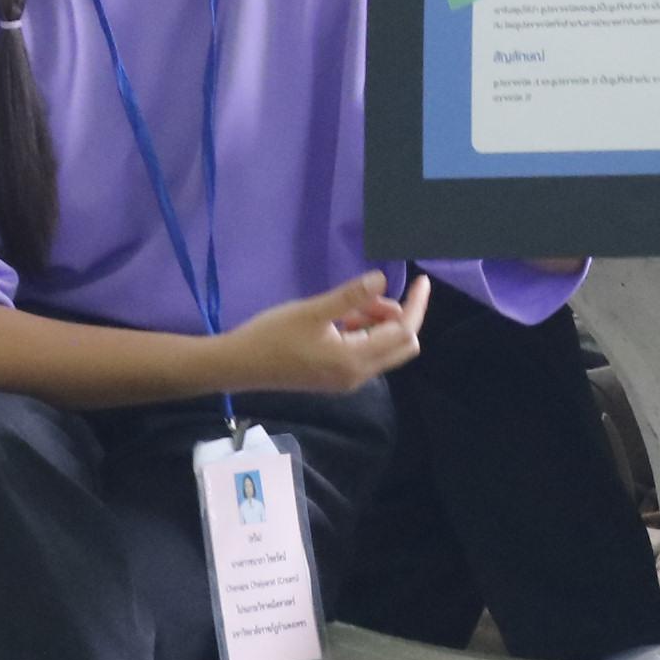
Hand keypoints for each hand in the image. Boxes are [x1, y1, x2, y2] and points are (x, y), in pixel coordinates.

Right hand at [216, 272, 428, 392]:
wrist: (238, 366)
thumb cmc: (271, 336)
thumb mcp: (312, 311)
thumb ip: (350, 297)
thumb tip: (384, 280)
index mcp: (355, 360)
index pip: (404, 333)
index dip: (415, 306)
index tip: (422, 281)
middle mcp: (358, 375)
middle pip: (402, 345)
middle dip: (396, 315)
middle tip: (368, 296)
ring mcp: (347, 379)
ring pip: (384, 348)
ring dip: (376, 322)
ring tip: (345, 306)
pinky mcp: (336, 378)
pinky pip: (366, 353)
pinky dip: (363, 332)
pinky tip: (339, 320)